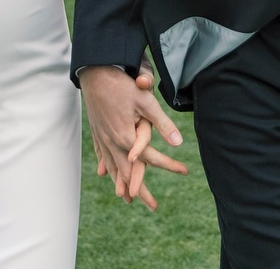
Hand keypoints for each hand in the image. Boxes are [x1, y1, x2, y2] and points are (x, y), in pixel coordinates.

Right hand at [81, 65, 186, 210]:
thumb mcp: (146, 100)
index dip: (169, 165)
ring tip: (128, 199)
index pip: (151, 158)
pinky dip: (107, 168)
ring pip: (113, 167)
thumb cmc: (121, 84)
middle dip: (141, 190)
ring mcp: (102, 138)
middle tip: (153, 207)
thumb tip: (179, 142)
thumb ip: (162, 122)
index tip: (185, 171)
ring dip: (121, 184)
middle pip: (128, 172)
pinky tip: (106, 174)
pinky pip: (102, 156)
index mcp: (126, 137)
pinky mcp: (96, 131)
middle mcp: (112, 142)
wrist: (93, 72)